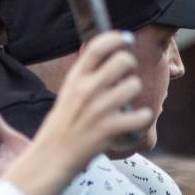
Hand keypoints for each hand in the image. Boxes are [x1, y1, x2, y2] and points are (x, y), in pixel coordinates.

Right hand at [6, 31, 153, 194]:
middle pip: (123, 61)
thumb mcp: (69, 92)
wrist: (52, 157)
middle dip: (130, 66)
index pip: (97, 46)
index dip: (115, 37)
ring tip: (126, 103)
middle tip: (126, 76)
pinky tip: (134, 121)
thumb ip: (86, 74)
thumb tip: (111, 52)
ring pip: (134, 85)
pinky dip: (143, 119)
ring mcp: (98, 109)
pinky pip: (141, 115)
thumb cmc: (64, 124)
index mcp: (75, 78)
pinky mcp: (109, 129)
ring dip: (135, 94)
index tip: (126, 38)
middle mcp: (87, 90)